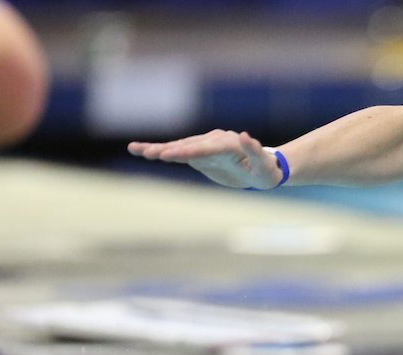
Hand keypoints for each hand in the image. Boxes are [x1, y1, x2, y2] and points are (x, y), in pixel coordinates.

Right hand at [127, 130, 284, 188]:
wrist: (261, 169)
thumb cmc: (266, 171)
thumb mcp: (265, 165)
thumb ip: (256, 150)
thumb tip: (246, 135)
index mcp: (229, 144)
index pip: (206, 148)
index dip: (188, 151)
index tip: (170, 155)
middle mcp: (213, 141)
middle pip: (188, 146)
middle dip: (168, 150)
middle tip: (148, 153)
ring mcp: (204, 146)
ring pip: (179, 147)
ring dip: (158, 149)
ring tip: (136, 150)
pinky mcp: (198, 155)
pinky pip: (176, 153)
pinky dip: (159, 152)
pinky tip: (139, 150)